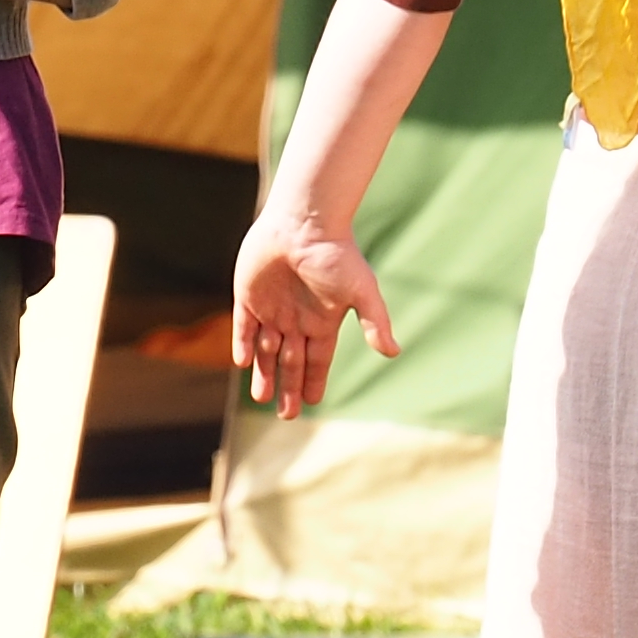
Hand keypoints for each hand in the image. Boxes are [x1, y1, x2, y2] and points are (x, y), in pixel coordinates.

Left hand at [233, 212, 397, 418]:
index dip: (315, 380)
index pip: (318, 359)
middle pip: (292, 361)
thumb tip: (394, 352)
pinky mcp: (248, 296)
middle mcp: (297, 318)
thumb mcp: (361, 291)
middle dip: (289, 387)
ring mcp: (272, 308)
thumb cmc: (336, 254)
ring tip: (262, 398)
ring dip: (265, 373)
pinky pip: (243, 327)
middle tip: (287, 415)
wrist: (303, 222)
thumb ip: (374, 322)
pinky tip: (243, 364)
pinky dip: (243, 345)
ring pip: (266, 350)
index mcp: (323, 320)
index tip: (313, 402)